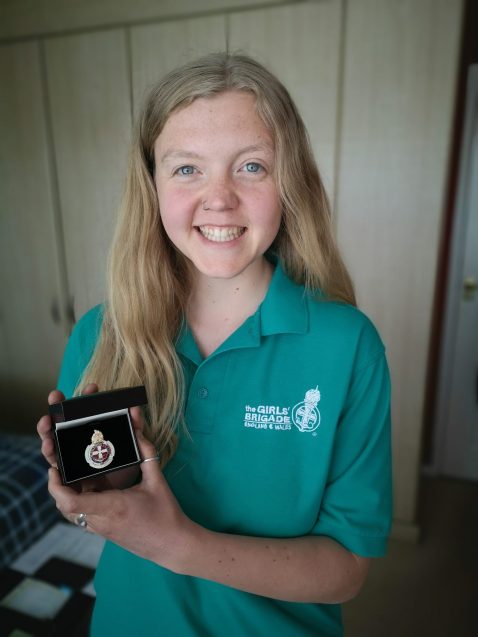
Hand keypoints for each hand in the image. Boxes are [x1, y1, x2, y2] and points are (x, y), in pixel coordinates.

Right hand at [37, 383, 141, 491]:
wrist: (127, 502)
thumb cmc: (127, 471)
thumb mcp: (134, 450)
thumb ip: (135, 430)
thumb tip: (134, 409)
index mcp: (93, 436)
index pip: (87, 413)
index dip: (87, 399)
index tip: (92, 387)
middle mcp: (77, 446)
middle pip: (64, 425)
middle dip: (58, 409)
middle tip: (56, 396)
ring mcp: (70, 461)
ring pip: (54, 443)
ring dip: (48, 431)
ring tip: (47, 422)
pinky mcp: (66, 478)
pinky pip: (55, 466)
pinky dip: (50, 455)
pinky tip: (50, 448)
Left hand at [47, 424, 194, 570]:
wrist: (172, 545)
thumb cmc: (166, 515)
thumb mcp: (157, 481)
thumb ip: (147, 454)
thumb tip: (138, 433)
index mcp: (112, 506)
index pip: (71, 502)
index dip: (55, 487)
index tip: (53, 470)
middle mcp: (101, 520)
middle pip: (65, 505)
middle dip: (58, 485)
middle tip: (61, 465)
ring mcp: (101, 529)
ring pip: (71, 513)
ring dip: (67, 495)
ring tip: (72, 475)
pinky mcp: (104, 532)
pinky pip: (82, 517)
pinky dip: (79, 502)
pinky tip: (90, 488)